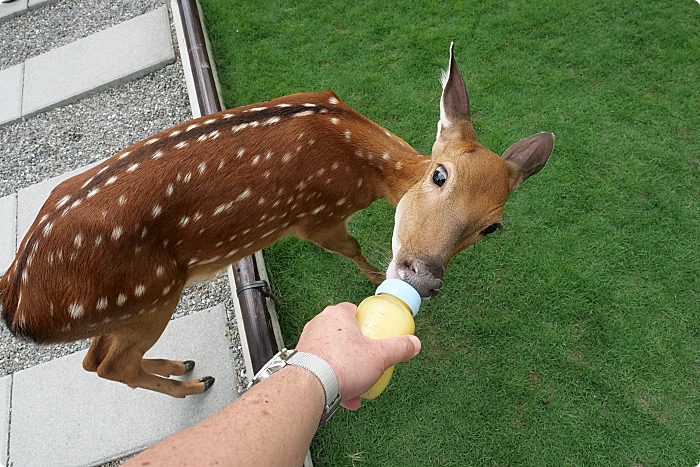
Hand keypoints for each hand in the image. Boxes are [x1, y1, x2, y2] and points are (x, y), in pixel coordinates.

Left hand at [296, 302, 420, 409]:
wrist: (309, 386)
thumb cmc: (340, 365)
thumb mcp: (380, 356)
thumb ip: (399, 348)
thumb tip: (413, 344)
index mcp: (338, 315)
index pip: (354, 310)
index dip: (367, 323)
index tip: (375, 335)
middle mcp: (319, 324)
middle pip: (344, 333)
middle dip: (357, 350)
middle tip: (368, 361)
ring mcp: (308, 342)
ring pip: (333, 354)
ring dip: (346, 369)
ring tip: (358, 385)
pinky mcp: (300, 361)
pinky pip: (321, 369)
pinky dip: (334, 381)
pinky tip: (346, 398)